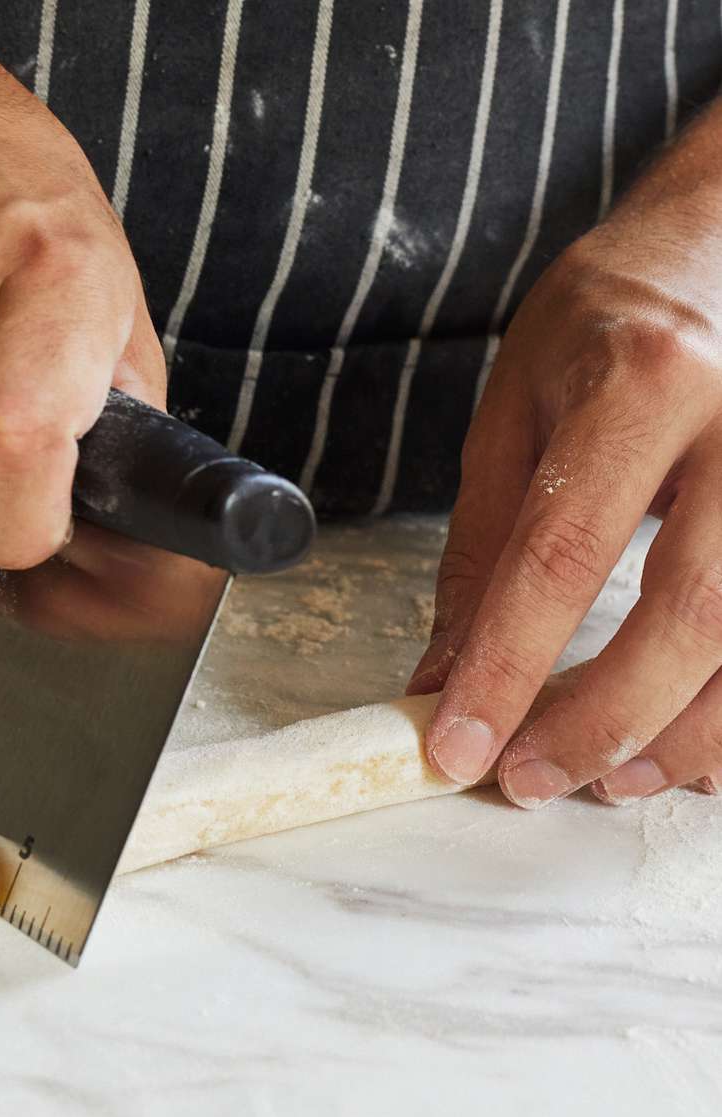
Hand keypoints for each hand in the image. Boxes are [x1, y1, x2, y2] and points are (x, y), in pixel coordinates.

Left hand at [408, 101, 721, 807]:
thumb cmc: (609, 317)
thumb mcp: (515, 409)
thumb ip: (483, 546)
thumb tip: (444, 668)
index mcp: (642, 384)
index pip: (560, 554)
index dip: (506, 666)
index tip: (456, 744)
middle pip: (688, 614)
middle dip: (605, 721)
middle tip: (534, 781)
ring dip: (683, 736)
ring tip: (607, 779)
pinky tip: (689, 746)